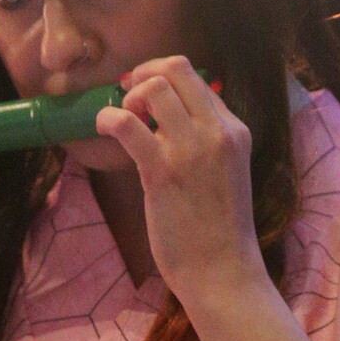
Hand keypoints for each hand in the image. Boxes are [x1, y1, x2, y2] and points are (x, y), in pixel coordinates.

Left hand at [93, 57, 266, 306]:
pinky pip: (127, 124)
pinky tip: (103, 128)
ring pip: (154, 87)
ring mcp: (192, 149)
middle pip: (176, 69)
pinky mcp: (162, 171)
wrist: (224, 271)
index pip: (198, 80)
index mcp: (236, 130)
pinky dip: (108, 118)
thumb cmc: (220, 230)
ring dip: (129, 97)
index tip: (145, 100)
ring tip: (124, 121)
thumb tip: (169, 122)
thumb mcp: (227, 172)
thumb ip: (207, 143)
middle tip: (130, 99)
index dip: (165, 81)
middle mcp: (218, 131)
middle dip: (145, 74)